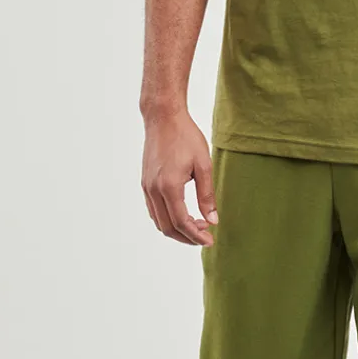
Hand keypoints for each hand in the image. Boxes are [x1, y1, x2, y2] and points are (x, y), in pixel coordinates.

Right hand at [141, 108, 218, 246]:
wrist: (163, 117)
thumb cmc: (186, 137)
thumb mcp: (204, 165)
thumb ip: (207, 195)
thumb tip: (212, 220)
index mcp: (169, 186)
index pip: (181, 222)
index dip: (196, 236)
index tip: (210, 240)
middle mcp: (153, 190)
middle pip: (167, 227)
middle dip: (187, 237)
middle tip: (205, 236)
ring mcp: (146, 186)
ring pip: (158, 221)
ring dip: (177, 229)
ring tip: (197, 225)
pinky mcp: (144, 182)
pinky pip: (153, 209)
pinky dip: (167, 218)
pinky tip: (183, 213)